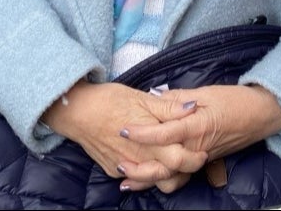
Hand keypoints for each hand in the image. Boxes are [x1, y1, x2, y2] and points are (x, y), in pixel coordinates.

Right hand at [40, 80, 206, 185]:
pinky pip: (134, 179)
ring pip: (152, 182)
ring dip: (165, 175)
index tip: (202, 152)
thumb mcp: (143, 98)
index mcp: (150, 140)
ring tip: (174, 163)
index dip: (194, 159)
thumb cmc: (110, 100)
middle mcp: (139, 158)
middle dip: (184, 172)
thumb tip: (193, 108)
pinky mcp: (113, 170)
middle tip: (193, 160)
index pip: (180, 159)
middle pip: (168, 177)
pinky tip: (149, 163)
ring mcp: (125, 167)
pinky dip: (145, 174)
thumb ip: (169, 107)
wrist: (77, 111)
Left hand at [117, 84, 280, 189]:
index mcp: (198, 125)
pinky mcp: (203, 162)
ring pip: (171, 174)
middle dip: (140, 167)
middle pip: (166, 163)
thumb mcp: (207, 92)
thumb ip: (178, 97)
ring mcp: (201, 157)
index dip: (145, 132)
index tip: (125, 129)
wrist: (262, 115)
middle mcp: (198, 146)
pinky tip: (145, 180)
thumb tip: (153, 96)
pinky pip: (179, 174)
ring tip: (124, 178)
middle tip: (118, 162)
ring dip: (146, 178)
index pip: (167, 131)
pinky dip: (161, 178)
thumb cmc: (236, 100)